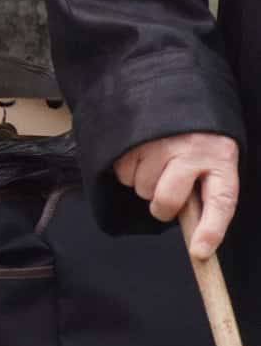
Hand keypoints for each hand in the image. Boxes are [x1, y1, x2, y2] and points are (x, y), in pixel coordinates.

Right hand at [117, 132, 240, 259]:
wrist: (177, 93)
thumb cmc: (199, 140)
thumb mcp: (214, 163)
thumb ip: (206, 194)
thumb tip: (196, 240)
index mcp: (221, 159)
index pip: (221, 201)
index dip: (210, 230)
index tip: (199, 252)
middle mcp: (192, 149)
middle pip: (167, 199)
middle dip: (162, 208)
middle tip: (165, 201)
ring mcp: (160, 140)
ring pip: (142, 187)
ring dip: (144, 185)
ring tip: (156, 168)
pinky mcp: (133, 134)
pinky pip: (123, 172)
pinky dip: (128, 172)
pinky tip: (141, 156)